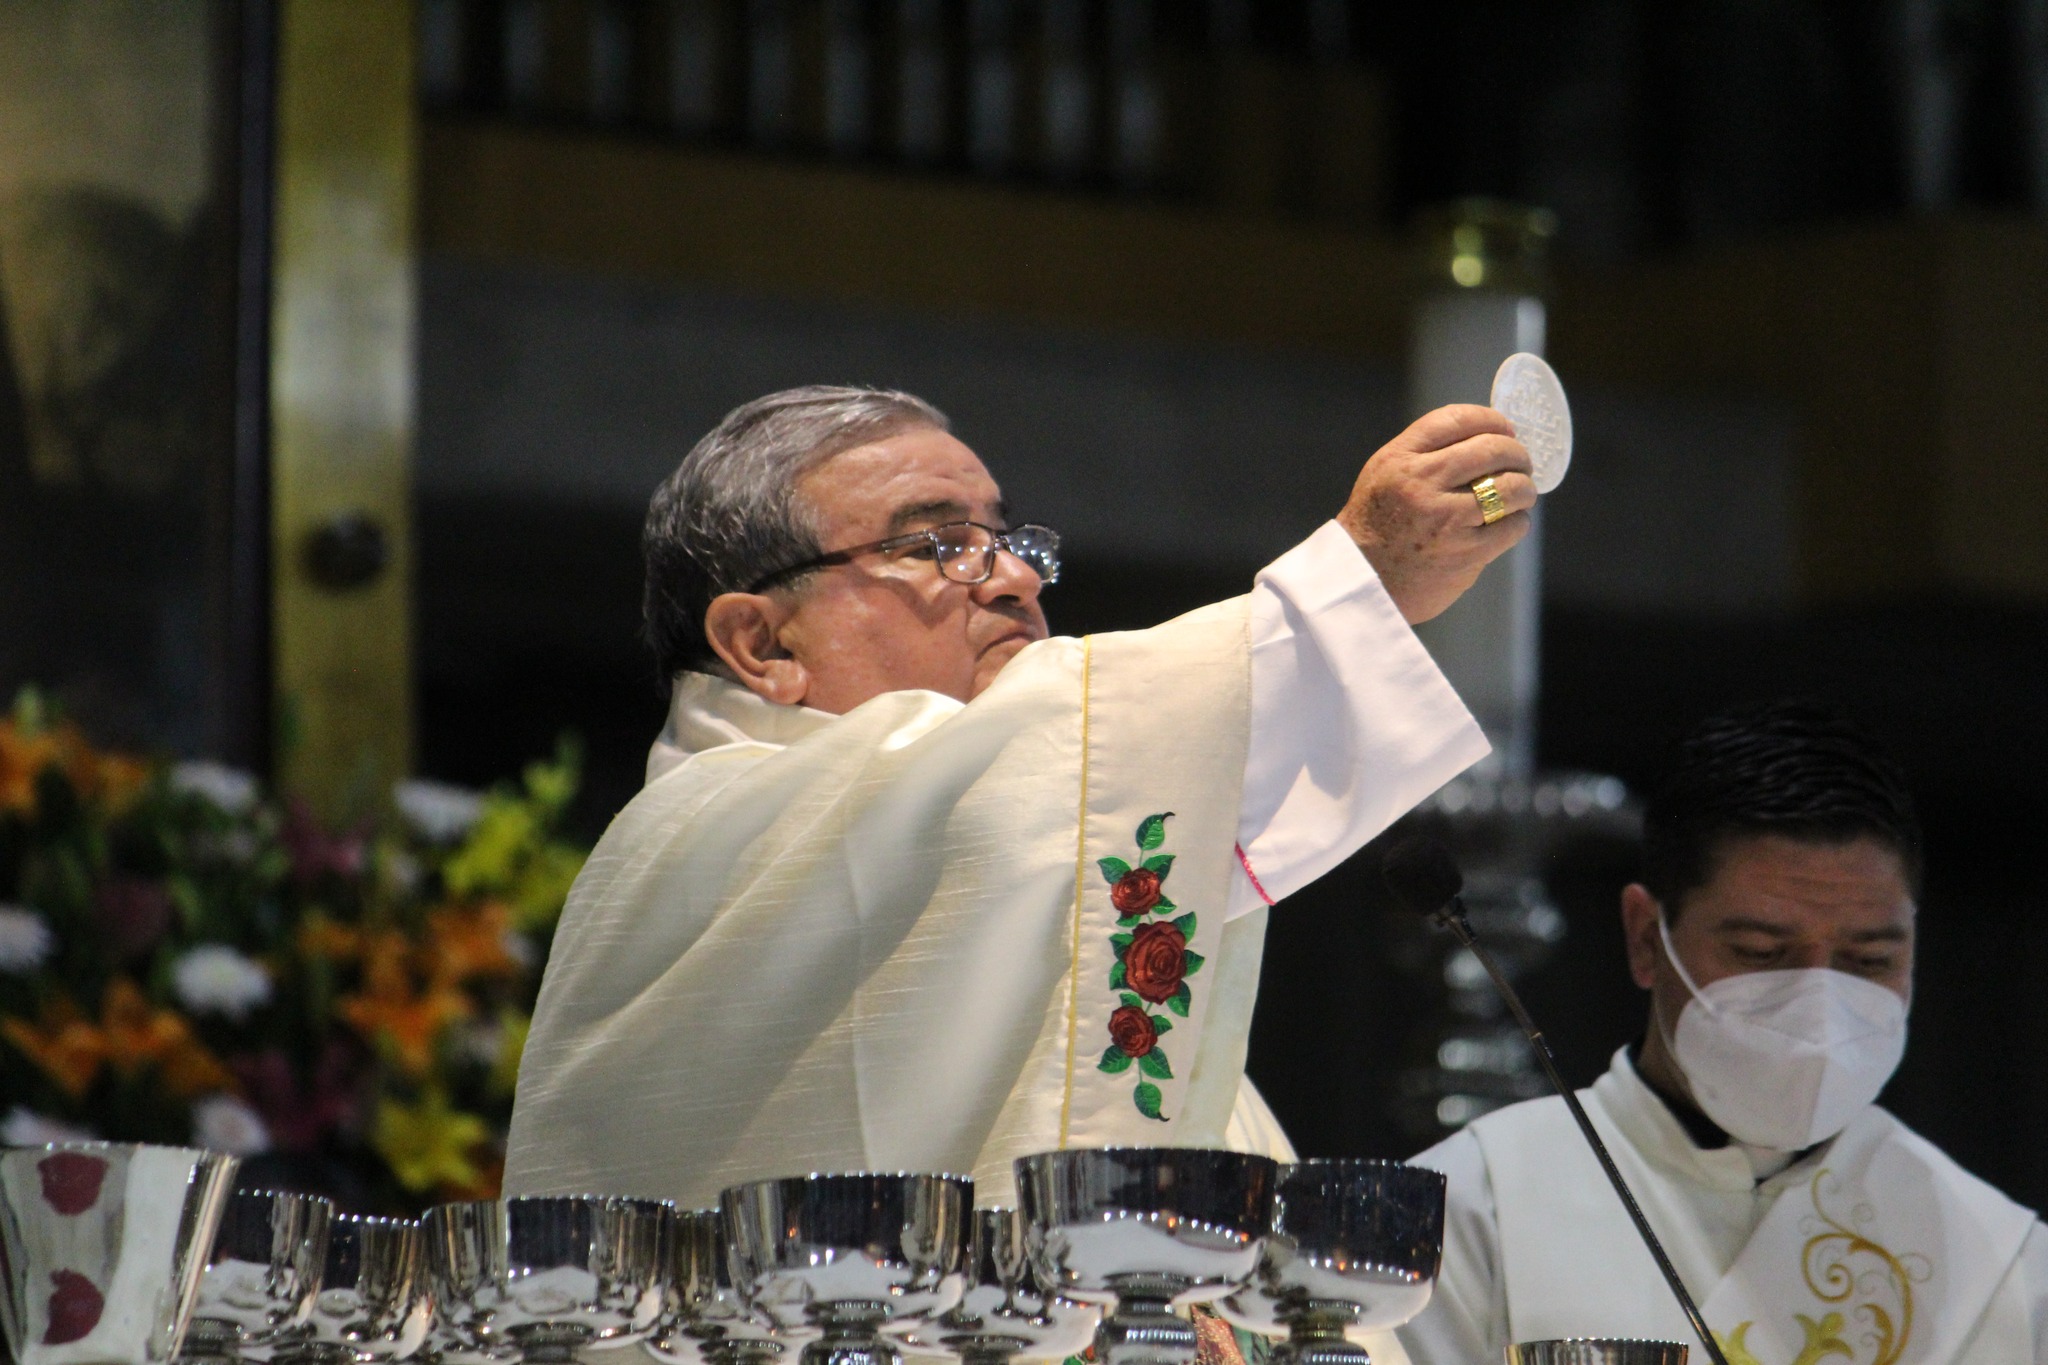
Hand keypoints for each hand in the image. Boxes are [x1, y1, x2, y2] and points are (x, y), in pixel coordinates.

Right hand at [1337, 404, 1536, 623]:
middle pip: (1493, 449)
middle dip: (1517, 455)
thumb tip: (1490, 437)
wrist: (1363, 582)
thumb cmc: (1378, 524)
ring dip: (1524, 489)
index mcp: (1400, 459)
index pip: (1458, 419)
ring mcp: (1446, 518)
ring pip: (1512, 487)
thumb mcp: (1385, 473)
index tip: (1506, 429)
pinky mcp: (1466, 552)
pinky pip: (1513, 526)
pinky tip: (1504, 525)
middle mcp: (1422, 483)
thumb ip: (1426, 451)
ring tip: (1518, 496)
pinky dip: (1517, 522)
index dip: (1492, 420)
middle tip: (1521, 465)